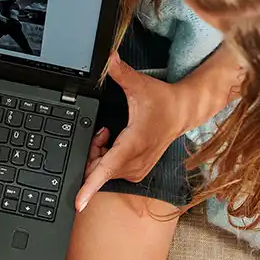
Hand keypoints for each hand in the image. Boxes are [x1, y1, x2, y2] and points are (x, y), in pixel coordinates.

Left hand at [75, 54, 196, 211]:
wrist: (182, 114)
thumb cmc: (162, 102)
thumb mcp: (139, 85)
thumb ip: (119, 72)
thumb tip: (107, 56)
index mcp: (133, 145)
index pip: (105, 170)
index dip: (89, 187)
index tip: (78, 203)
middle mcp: (134, 163)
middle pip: (97, 167)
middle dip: (92, 150)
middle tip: (104, 131)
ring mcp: (136, 170)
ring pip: (103, 169)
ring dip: (100, 152)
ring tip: (111, 134)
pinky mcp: (136, 173)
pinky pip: (111, 170)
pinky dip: (107, 157)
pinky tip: (114, 142)